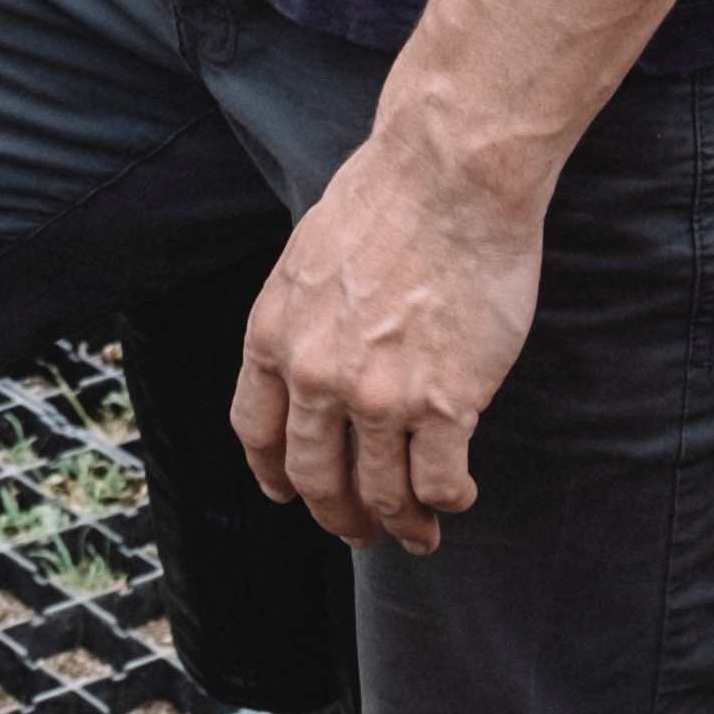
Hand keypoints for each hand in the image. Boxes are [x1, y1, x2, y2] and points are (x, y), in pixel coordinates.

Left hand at [230, 136, 542, 554]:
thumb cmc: (387, 201)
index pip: (256, 430)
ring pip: (381, 492)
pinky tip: (456, 497)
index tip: (287, 493)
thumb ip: (304, 317)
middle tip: (357, 531)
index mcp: (273, 336)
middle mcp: (316, 376)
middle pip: (315, 475)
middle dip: (336, 514)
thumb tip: (314, 349)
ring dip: (399, 524)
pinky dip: (447, 501)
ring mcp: (380, 396)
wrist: (448, 179)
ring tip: (417, 534)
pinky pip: (439, 482)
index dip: (273, 473)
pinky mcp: (445, 405)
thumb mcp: (307, 258)